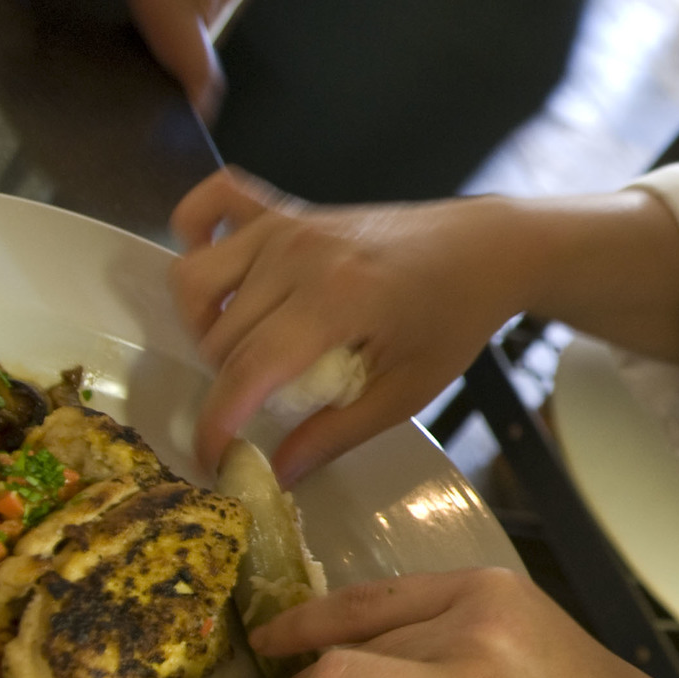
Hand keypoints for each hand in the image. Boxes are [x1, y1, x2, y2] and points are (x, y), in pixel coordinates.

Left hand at [0, 0, 479, 117]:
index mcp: (169, 5)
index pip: (178, 82)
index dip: (168, 109)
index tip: (146, 126)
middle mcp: (204, 8)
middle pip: (176, 52)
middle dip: (146, 59)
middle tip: (104, 60)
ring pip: (189, 19)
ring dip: (162, 19)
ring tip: (119, 6)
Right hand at [170, 168, 526, 478]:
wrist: (483, 251)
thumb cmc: (452, 321)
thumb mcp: (406, 391)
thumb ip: (337, 433)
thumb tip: (278, 474)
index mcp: (333, 302)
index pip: (246, 371)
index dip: (217, 423)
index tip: (213, 458)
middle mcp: (297, 255)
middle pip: (217, 334)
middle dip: (228, 381)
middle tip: (269, 399)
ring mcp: (287, 225)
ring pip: (196, 278)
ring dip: (205, 324)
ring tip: (247, 348)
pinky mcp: (286, 208)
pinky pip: (212, 204)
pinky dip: (197, 234)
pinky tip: (224, 277)